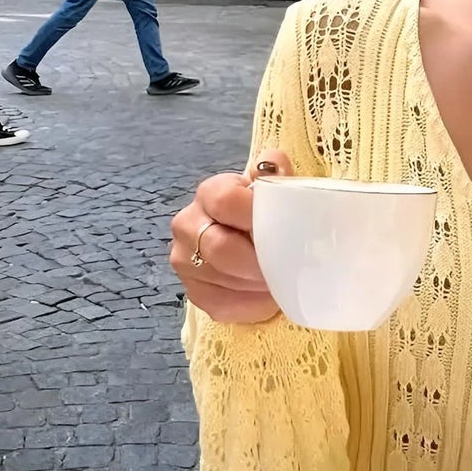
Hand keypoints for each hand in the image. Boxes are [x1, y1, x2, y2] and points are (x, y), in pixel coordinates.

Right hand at [169, 148, 292, 322]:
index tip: (284, 229)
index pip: (224, 201)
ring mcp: (184, 261)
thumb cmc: (269, 211)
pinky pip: (221, 304)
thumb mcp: (276, 186)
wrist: (257, 240)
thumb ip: (275, 172)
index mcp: (210, 192)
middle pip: (219, 247)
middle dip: (257, 260)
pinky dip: (251, 304)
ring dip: (256, 284)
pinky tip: (268, 297)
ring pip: (221, 279)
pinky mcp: (193, 292)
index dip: (254, 216)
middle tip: (287, 266)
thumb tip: (274, 166)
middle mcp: (187, 224)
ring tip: (282, 280)